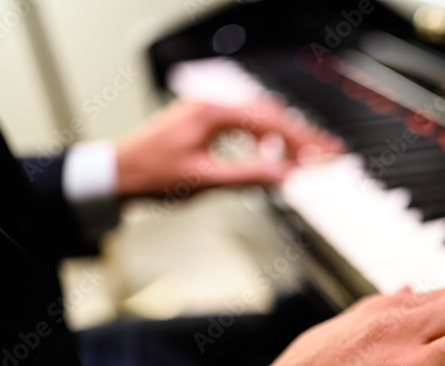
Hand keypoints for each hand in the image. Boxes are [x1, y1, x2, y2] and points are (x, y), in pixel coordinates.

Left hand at [115, 98, 343, 197]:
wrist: (118, 174)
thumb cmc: (151, 175)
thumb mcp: (206, 180)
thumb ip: (250, 176)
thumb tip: (285, 175)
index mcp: (213, 112)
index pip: (272, 123)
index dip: (304, 141)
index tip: (326, 153)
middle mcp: (212, 105)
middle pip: (270, 116)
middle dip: (301, 138)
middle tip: (326, 155)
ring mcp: (208, 111)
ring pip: (259, 119)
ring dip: (284, 139)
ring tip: (304, 159)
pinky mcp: (204, 122)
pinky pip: (244, 124)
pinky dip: (264, 139)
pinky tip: (271, 154)